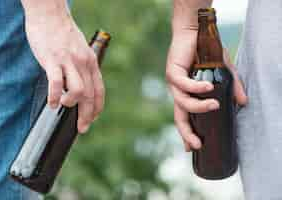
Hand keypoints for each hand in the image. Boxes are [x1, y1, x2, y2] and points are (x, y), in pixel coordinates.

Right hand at [23, 1, 104, 132]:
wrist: (50, 14)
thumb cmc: (63, 34)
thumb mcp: (80, 50)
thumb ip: (82, 67)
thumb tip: (81, 85)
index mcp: (91, 62)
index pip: (99, 90)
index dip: (98, 108)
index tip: (93, 119)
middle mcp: (84, 63)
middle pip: (90, 96)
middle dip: (87, 115)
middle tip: (82, 128)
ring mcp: (69, 62)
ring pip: (78, 91)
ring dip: (72, 104)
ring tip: (63, 105)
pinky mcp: (53, 60)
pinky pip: (56, 83)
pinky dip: (54, 97)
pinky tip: (51, 103)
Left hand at [166, 30, 247, 151]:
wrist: (194, 32)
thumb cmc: (207, 53)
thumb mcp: (223, 72)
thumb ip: (232, 87)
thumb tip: (244, 103)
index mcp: (187, 95)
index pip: (185, 118)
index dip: (187, 133)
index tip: (192, 149)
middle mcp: (178, 92)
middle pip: (179, 117)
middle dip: (187, 133)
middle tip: (198, 144)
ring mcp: (174, 83)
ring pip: (183, 102)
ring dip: (199, 106)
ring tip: (215, 104)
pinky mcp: (172, 71)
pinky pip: (183, 84)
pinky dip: (196, 88)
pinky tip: (209, 87)